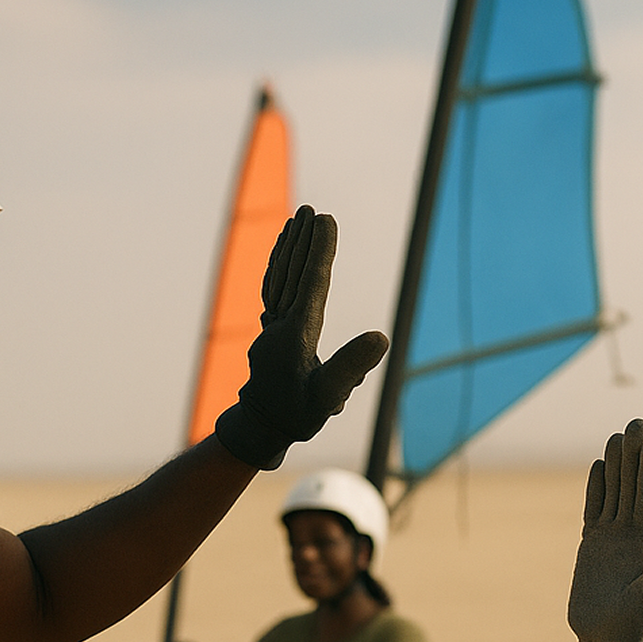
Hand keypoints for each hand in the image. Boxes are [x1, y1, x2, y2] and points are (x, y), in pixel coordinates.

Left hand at [214, 205, 388, 469]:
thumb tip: (381, 336)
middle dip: (303, 240)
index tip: (326, 219)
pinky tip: (282, 256)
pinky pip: (272, 291)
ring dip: (289, 247)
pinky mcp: (270, 333)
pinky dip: (278, 267)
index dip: (320, 249)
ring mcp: (271, 328)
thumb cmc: (297, 415)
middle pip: (292, 274)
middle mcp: (280, 326)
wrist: (261, 430)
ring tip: (296, 220)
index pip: (311, 284)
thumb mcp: (330, 397)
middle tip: (311, 210)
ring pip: (278, 278)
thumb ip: (352, 366)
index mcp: (296, 336)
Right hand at [567, 418, 642, 641]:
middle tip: (639, 421)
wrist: (606, 641)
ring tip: (619, 435)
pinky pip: (594, 507)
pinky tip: (599, 465)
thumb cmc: (635, 623)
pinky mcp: (591, 544)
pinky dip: (596, 487)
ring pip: (614, 491)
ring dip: (617, 464)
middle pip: (633, 486)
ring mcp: (611, 537)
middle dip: (636, 455)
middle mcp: (632, 533)